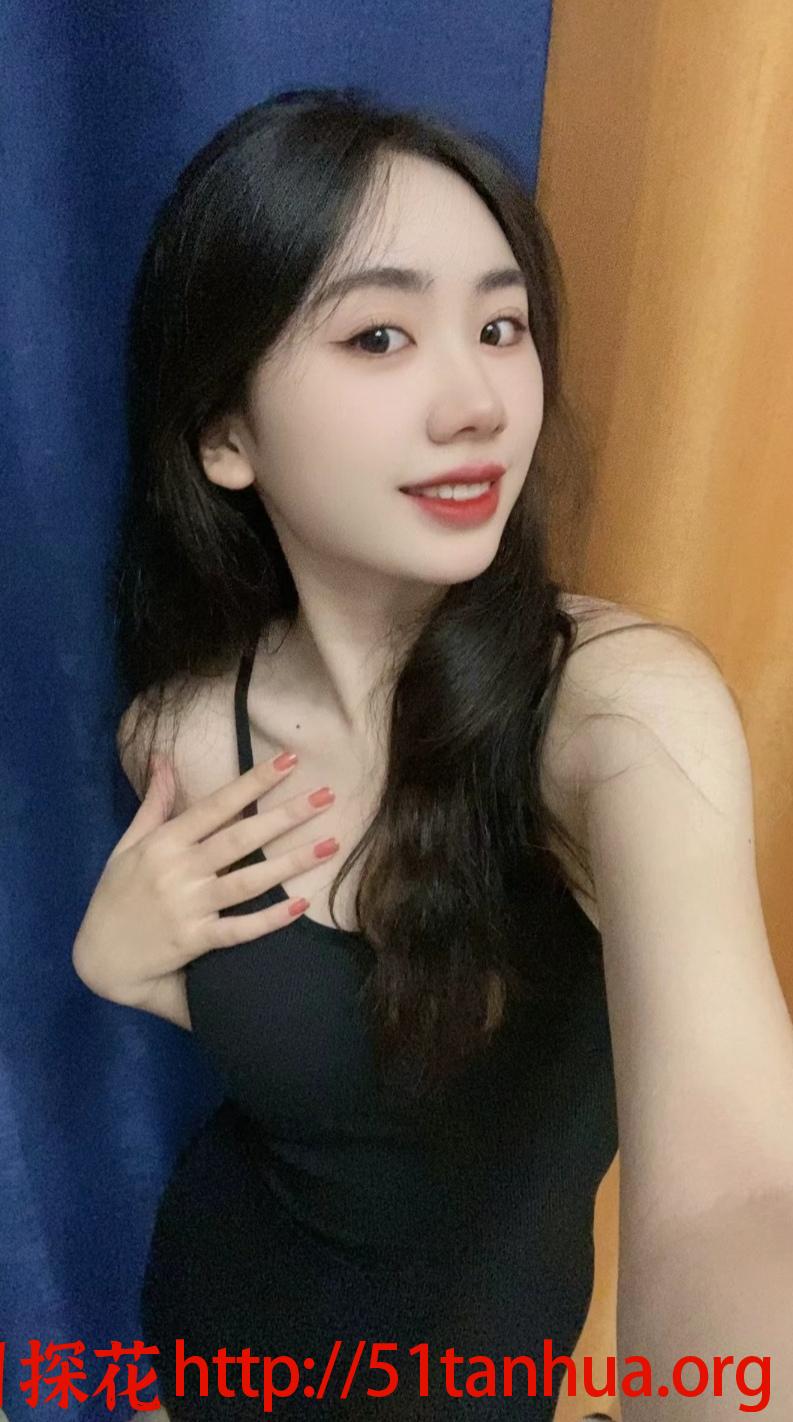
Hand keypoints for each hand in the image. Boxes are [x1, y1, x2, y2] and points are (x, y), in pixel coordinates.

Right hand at [71, 751, 337, 1026]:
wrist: (98, 958)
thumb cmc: (116, 895)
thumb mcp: (129, 844)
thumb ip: (154, 804)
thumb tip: (163, 758)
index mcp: (164, 842)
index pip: (217, 805)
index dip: (253, 782)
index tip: (290, 760)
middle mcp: (178, 871)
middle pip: (240, 838)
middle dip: (285, 816)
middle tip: (327, 796)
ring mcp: (188, 907)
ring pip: (248, 881)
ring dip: (290, 863)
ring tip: (330, 844)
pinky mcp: (195, 941)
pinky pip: (239, 929)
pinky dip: (270, 919)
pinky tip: (302, 904)